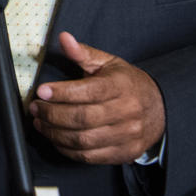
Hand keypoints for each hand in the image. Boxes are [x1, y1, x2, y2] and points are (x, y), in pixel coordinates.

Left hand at [29, 31, 165, 163]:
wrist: (160, 108)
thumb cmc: (127, 83)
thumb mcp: (108, 63)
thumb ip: (83, 53)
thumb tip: (64, 38)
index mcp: (122, 86)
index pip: (89, 91)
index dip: (62, 93)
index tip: (41, 91)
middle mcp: (127, 112)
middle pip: (83, 118)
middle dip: (52, 114)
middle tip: (35, 108)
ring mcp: (128, 135)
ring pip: (84, 140)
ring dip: (55, 133)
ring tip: (40, 122)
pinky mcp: (124, 153)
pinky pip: (90, 157)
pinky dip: (67, 150)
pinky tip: (55, 138)